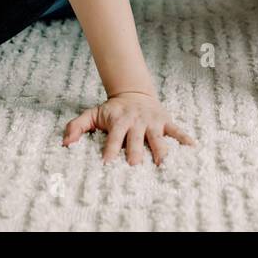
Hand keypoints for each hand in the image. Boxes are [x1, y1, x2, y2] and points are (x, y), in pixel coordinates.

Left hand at [63, 91, 194, 165]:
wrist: (134, 92)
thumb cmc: (112, 110)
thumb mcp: (92, 114)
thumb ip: (77, 127)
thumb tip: (65, 143)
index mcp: (119, 120)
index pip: (114, 137)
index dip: (110, 150)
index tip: (107, 164)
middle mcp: (136, 121)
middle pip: (136, 139)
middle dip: (135, 152)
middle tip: (134, 165)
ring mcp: (152, 122)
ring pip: (157, 137)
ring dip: (160, 150)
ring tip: (162, 163)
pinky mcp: (165, 121)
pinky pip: (176, 130)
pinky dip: (184, 138)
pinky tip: (192, 148)